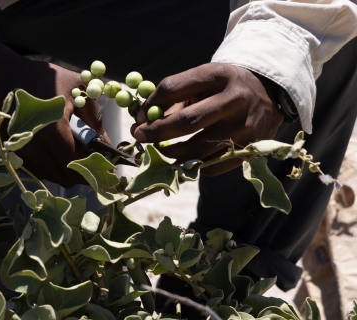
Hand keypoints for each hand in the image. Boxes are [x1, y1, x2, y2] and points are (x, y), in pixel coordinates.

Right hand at [0, 38, 109, 186]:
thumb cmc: (40, 77)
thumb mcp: (76, 89)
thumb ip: (95, 119)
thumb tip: (107, 145)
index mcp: (53, 134)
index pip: (78, 166)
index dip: (93, 168)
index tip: (102, 166)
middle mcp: (35, 149)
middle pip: (65, 177)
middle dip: (80, 172)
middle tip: (89, 161)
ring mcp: (19, 154)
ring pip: (50, 176)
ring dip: (63, 170)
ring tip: (71, 153)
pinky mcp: (8, 154)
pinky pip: (34, 170)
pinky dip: (47, 165)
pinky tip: (52, 150)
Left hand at [131, 63, 283, 175]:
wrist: (269, 92)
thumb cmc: (225, 86)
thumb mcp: (204, 80)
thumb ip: (175, 97)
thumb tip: (142, 120)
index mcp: (218, 75)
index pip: (174, 88)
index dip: (151, 104)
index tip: (138, 116)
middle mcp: (234, 100)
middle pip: (186, 121)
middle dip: (156, 132)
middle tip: (139, 137)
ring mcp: (244, 127)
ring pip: (197, 149)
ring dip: (171, 154)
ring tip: (159, 151)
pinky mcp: (250, 148)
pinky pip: (212, 165)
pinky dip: (193, 165)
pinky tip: (185, 159)